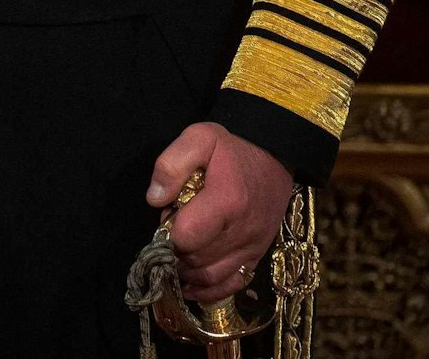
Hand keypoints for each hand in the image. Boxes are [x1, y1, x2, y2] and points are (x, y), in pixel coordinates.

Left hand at [148, 122, 293, 300]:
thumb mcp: (198, 137)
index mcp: (226, 202)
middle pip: (196, 260)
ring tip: (175, 255)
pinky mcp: (257, 255)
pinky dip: (209, 290)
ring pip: (211, 277)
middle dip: (175, 251)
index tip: (168, 216)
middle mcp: (242, 231)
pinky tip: (190, 284)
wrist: (274, 156)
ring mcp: (252, 246)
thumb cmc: (231, 147)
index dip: (168, 232)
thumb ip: (172, 164)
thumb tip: (155, 198)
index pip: (187, 237)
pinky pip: (232, 284)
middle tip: (172, 232)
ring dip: (187, 272)